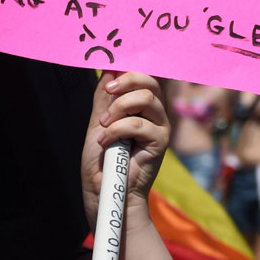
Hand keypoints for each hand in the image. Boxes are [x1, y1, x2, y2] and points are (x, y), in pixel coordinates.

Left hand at [81, 72, 168, 230]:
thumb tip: (108, 69)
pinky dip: (117, 130)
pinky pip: (139, 124)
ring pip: (146, 98)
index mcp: (142, 106)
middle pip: (150, 80)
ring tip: (104, 125)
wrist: (104, 192)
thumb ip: (104, 98)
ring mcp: (160, 127)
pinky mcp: (160, 143)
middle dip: (126, 81)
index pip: (144, 76)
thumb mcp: (98, 122)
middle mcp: (155, 113)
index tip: (110, 70)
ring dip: (118, 108)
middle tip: (108, 92)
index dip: (130, 68)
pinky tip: (106, 142)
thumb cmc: (101, 161)